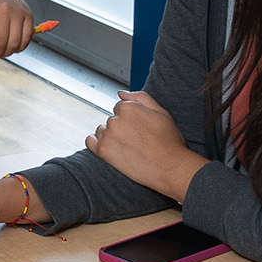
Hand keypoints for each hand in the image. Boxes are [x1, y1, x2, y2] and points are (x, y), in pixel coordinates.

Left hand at [85, 91, 206, 202]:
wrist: (170, 168)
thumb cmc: (169, 142)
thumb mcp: (161, 112)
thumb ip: (140, 97)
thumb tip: (120, 93)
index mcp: (129, 108)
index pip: (121, 108)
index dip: (132, 119)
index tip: (140, 129)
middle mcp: (115, 120)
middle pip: (112, 119)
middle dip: (122, 127)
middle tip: (137, 140)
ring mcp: (108, 135)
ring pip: (102, 130)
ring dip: (111, 136)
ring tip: (128, 147)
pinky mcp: (103, 151)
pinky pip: (90, 141)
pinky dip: (97, 143)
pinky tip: (110, 148)